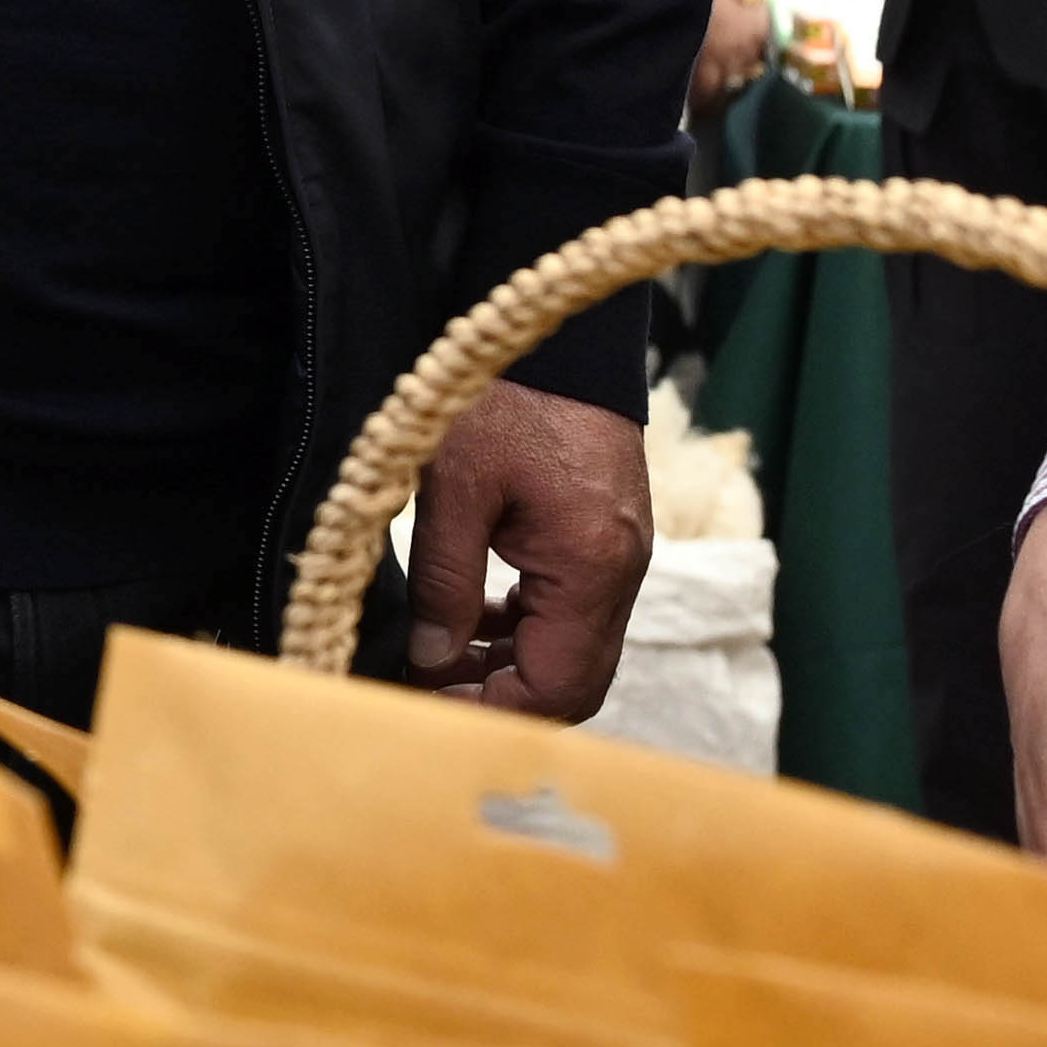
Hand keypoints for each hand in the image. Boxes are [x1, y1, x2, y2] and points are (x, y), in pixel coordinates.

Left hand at [397, 382, 650, 716]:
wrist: (566, 335)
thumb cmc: (508, 397)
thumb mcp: (454, 486)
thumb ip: (443, 582)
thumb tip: (430, 658)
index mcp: (591, 568)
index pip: (554, 688)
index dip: (488, 711)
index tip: (425, 705)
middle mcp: (620, 575)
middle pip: (573, 684)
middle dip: (498, 699)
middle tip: (426, 691)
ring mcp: (621, 559)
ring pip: (574, 653)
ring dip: (508, 666)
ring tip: (437, 656)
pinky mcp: (608, 541)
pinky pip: (574, 613)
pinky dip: (525, 630)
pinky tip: (474, 617)